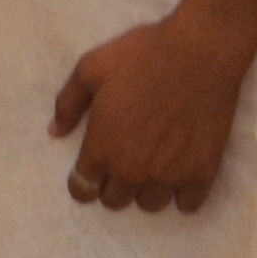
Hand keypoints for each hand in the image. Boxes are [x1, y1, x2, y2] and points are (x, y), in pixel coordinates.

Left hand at [52, 5, 256, 213]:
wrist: (200, 52)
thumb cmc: (143, 56)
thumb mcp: (91, 68)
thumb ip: (68, 103)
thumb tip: (55, 133)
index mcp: (102, 149)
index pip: (82, 189)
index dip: (83, 179)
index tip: (91, 168)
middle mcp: (132, 172)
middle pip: (114, 200)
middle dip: (112, 183)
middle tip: (124, 157)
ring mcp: (168, 177)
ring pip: (149, 205)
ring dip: (146, 188)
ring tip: (153, 164)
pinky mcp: (201, 175)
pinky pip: (187, 205)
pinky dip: (182, 193)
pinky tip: (181, 171)